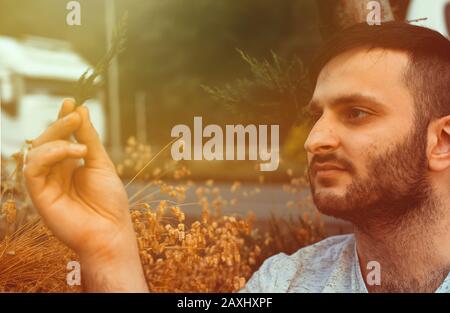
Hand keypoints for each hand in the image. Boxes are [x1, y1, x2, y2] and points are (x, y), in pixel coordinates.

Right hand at [24, 99, 147, 291]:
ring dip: (55, 137)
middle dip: (59, 124)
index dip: (63, 119)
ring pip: (37, 151)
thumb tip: (81, 110)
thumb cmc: (109, 200)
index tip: (71, 102)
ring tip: (79, 139)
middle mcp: (55, 172)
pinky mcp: (38, 194)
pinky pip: (33, 168)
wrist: (111, 230)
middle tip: (73, 113)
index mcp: (70, 165)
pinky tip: (72, 152)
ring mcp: (46, 182)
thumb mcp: (101, 163)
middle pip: (47, 141)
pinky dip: (50, 154)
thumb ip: (89, 138)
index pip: (61, 137)